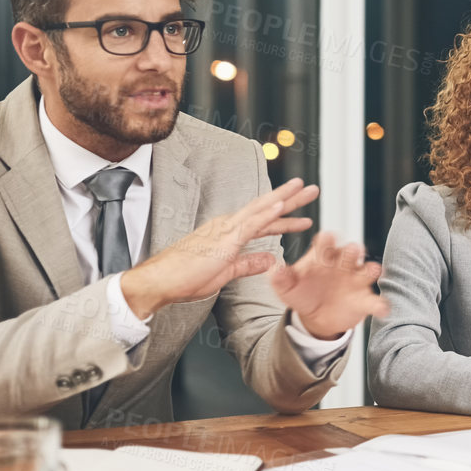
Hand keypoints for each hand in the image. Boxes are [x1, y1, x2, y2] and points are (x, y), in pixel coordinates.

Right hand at [119, 177, 317, 318]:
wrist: (159, 282)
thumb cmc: (185, 278)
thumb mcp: (226, 272)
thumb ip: (248, 263)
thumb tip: (270, 258)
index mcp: (227, 233)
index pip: (262, 222)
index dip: (284, 216)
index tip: (302, 213)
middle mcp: (227, 225)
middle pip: (265, 209)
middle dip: (290, 199)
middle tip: (312, 189)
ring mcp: (224, 230)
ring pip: (260, 210)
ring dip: (284, 199)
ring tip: (305, 188)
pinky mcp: (221, 240)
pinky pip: (248, 224)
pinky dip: (266, 214)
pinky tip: (280, 206)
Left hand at [269, 230, 390, 338]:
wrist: (317, 316)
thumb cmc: (303, 294)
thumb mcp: (287, 288)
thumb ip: (281, 279)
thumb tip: (274, 270)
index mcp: (323, 257)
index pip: (326, 243)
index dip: (327, 241)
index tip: (326, 239)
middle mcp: (343, 265)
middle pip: (350, 252)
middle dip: (352, 250)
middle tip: (352, 250)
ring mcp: (356, 281)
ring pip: (367, 271)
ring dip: (370, 270)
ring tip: (370, 271)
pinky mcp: (364, 300)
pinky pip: (376, 301)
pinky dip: (380, 304)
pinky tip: (381, 308)